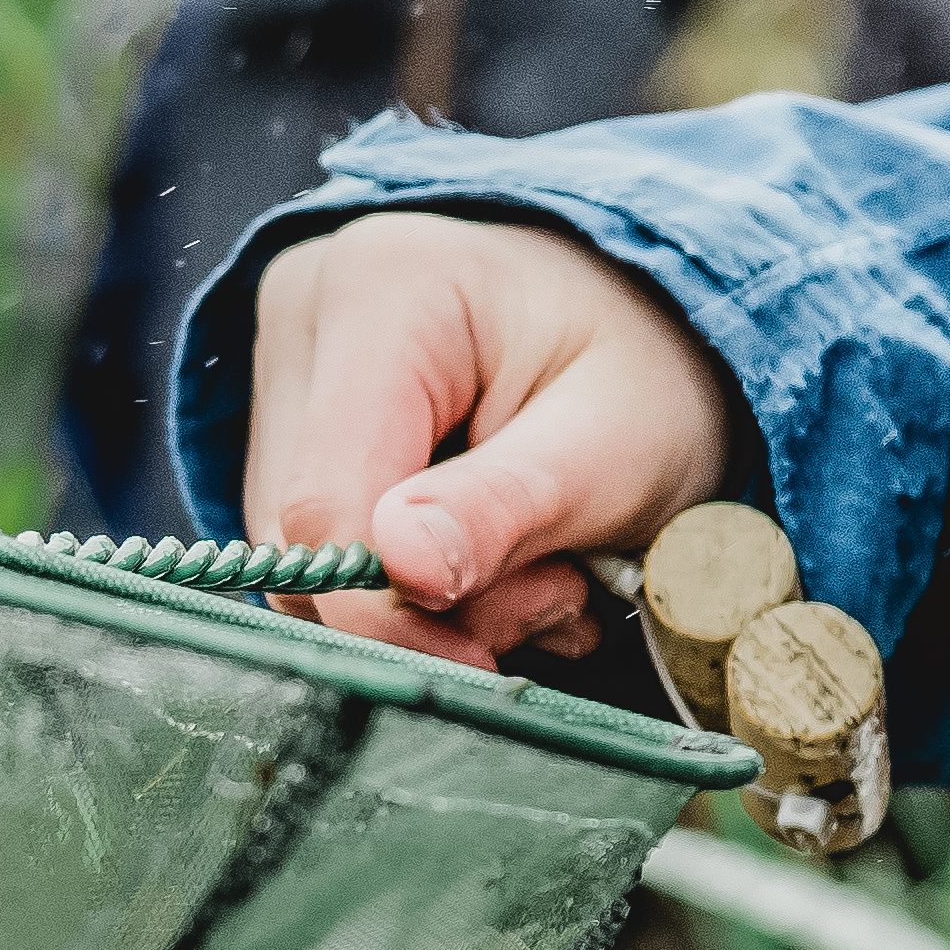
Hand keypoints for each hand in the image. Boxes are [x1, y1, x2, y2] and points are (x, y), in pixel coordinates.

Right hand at [242, 211, 758, 671]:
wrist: (657, 332)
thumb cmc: (651, 369)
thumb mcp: (616, 442)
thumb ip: (509, 505)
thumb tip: (403, 566)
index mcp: (381, 289)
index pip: (329, 501)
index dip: (394, 609)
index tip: (492, 661)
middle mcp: (309, 319)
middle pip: (306, 538)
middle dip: (432, 610)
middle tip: (558, 597)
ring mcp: (292, 372)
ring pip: (309, 561)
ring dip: (430, 611)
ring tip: (547, 579)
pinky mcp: (300, 429)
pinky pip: (323, 555)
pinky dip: (415, 594)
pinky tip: (504, 571)